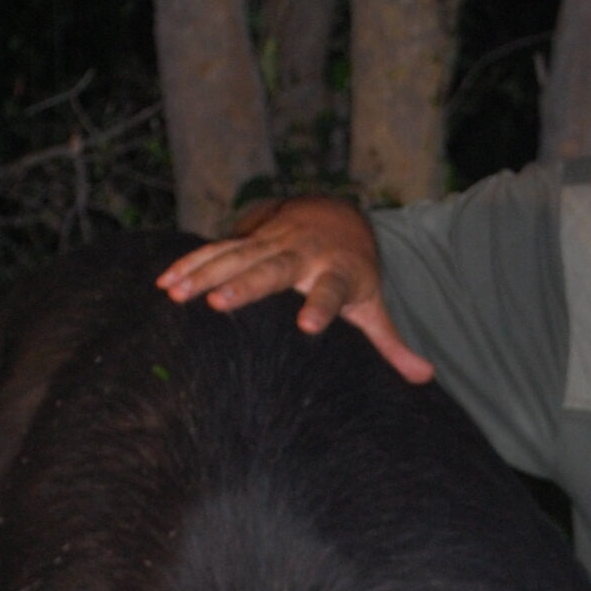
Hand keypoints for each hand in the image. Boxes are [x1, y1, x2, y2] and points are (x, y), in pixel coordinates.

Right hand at [155, 198, 433, 383]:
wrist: (338, 214)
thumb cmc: (354, 271)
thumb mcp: (373, 303)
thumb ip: (391, 342)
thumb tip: (426, 377)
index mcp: (337, 273)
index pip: (331, 291)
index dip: (322, 307)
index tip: (309, 327)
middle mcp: (303, 254)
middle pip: (274, 269)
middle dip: (247, 284)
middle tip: (220, 303)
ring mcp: (273, 241)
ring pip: (237, 255)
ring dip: (205, 273)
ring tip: (177, 294)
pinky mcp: (249, 237)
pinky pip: (216, 249)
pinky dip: (191, 262)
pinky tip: (165, 281)